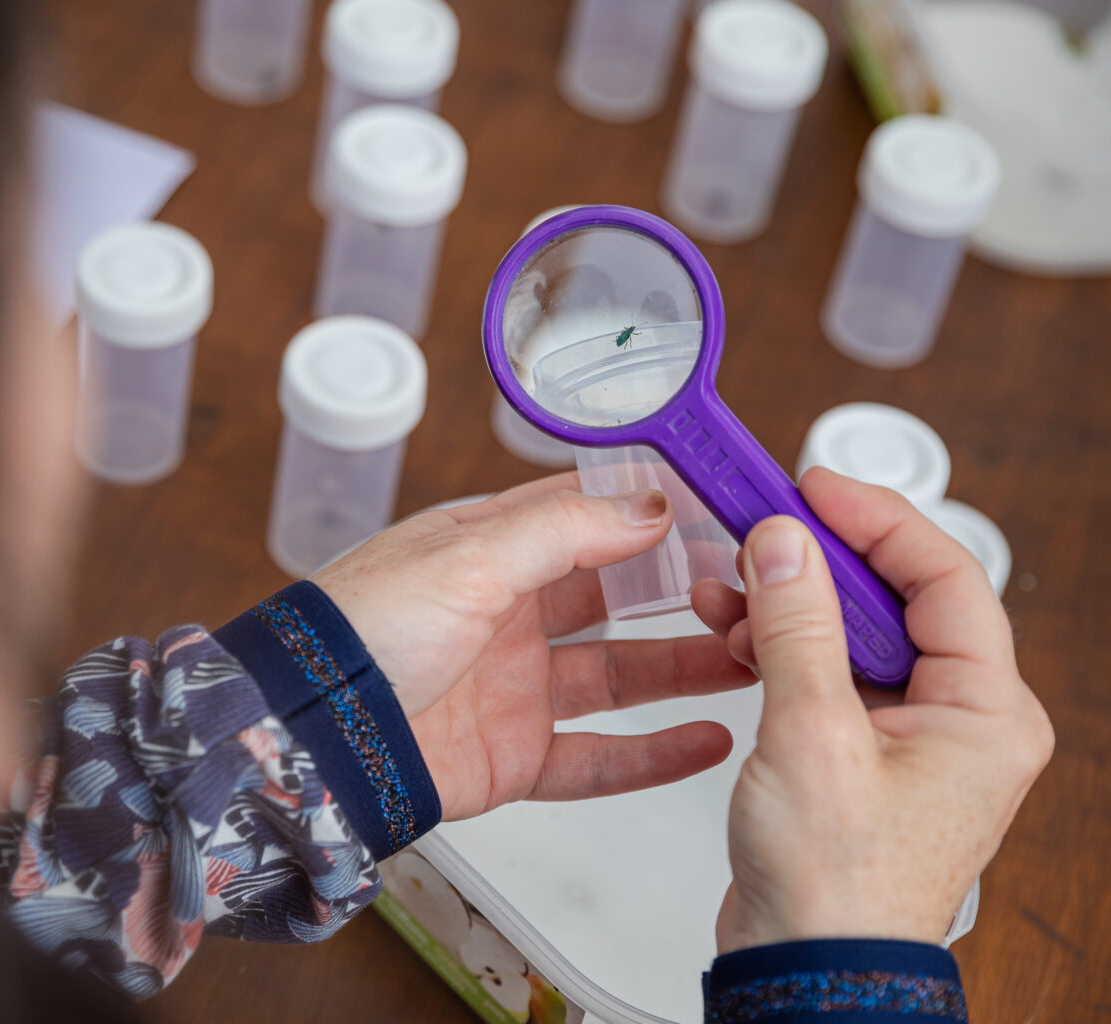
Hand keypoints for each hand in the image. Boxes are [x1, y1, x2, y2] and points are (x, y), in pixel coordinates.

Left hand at [311, 473, 757, 820]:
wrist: (308, 736)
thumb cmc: (359, 634)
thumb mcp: (467, 558)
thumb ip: (561, 529)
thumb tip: (647, 504)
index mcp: (486, 550)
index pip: (587, 516)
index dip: (653, 512)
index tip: (721, 509)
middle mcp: (504, 614)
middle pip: (615, 596)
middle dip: (684, 592)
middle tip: (754, 588)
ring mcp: (512, 687)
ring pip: (620, 675)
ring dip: (685, 667)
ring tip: (753, 659)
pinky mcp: (512, 756)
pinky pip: (597, 758)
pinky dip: (654, 755)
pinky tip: (707, 740)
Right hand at [691, 468, 1054, 951]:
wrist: (807, 968)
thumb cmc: (837, 885)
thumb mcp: (811, 734)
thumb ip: (798, 625)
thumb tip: (785, 541)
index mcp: (986, 714)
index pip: (945, 579)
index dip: (879, 521)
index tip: (813, 487)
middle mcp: (958, 721)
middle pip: (895, 601)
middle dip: (819, 563)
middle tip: (758, 527)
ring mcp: (909, 738)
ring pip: (853, 633)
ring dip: (789, 604)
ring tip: (726, 587)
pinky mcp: (859, 753)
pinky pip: (827, 673)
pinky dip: (780, 646)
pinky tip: (732, 632)